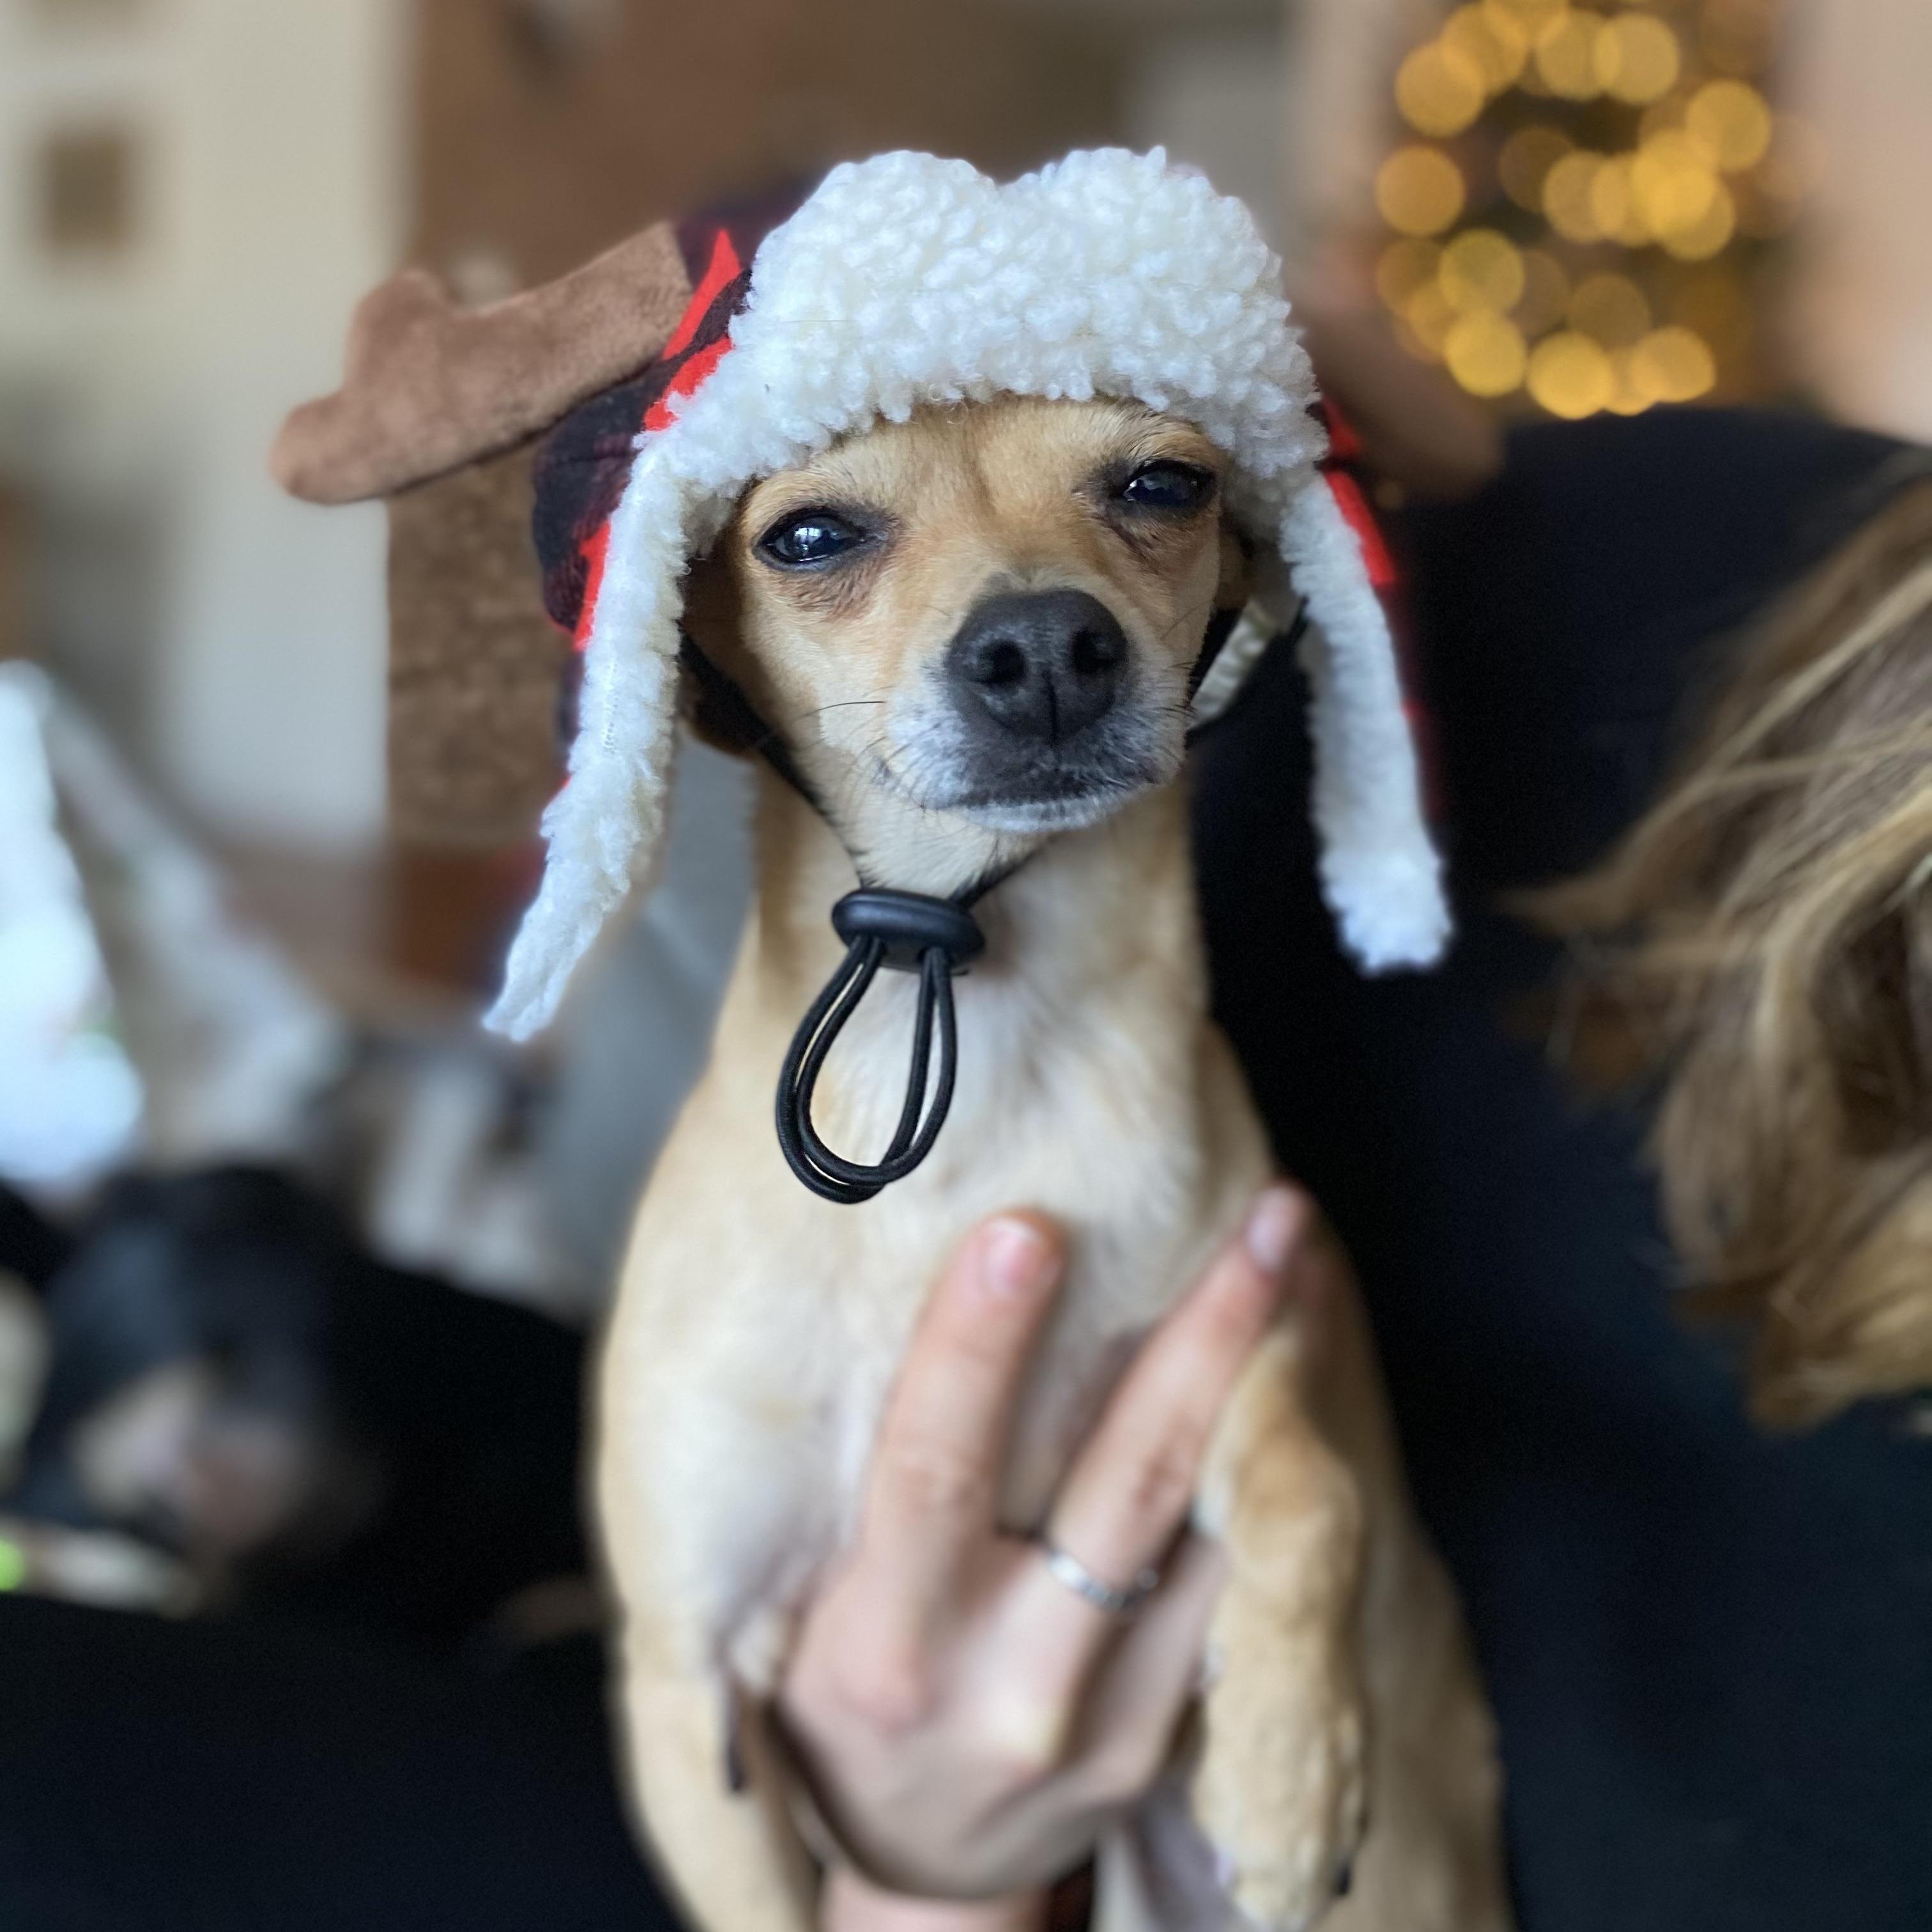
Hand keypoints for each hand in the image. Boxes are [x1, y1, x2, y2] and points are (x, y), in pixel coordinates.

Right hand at [778, 1186, 1316, 1930]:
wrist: (924, 1878)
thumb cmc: (846, 1709)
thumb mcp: (803, 1617)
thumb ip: (862, 1493)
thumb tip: (896, 1302)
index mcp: (888, 1646)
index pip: (933, 1472)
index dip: (977, 1349)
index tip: (1025, 1230)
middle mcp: (1008, 1685)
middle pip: (1124, 1486)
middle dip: (1204, 1339)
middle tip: (1268, 1217)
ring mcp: (1106, 1718)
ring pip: (1210, 1530)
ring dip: (1268, 1386)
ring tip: (1304, 1259)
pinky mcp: (1170, 1733)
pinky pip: (1233, 1582)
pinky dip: (1267, 1467)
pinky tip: (1292, 1368)